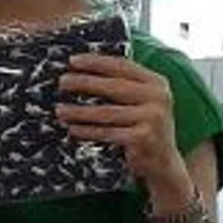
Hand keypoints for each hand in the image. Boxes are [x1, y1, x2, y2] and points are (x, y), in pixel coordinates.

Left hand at [57, 53, 192, 203]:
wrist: (163, 161)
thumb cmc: (144, 126)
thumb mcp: (141, 101)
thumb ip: (121, 85)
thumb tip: (80, 72)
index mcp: (156, 83)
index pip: (123, 66)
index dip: (96, 62)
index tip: (72, 61)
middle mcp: (158, 98)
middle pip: (113, 87)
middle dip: (84, 83)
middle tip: (62, 82)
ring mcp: (153, 118)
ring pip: (106, 112)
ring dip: (79, 111)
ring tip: (59, 110)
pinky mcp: (143, 138)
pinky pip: (107, 132)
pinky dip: (87, 131)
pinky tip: (72, 129)